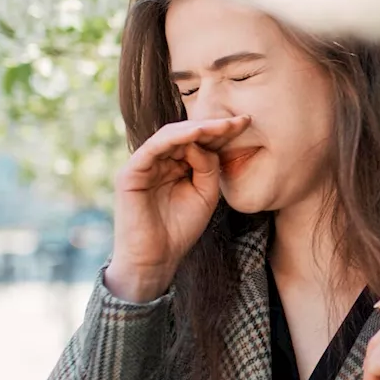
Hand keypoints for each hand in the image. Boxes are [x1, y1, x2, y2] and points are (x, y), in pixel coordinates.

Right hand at [104, 116, 250, 301]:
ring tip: (223, 126)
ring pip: (171, 136)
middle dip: (215, 126)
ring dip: (199, 128)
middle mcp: (159, 162)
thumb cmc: (180, 229)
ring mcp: (144, 165)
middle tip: (242, 120)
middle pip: (187, 134)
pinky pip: (154, 147)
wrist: (157, 259)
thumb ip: (208, 167)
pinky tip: (198, 133)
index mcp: (177, 166)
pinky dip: (176, 138)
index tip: (248, 123)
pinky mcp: (131, 173)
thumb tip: (206, 143)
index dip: (223, 132)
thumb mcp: (206, 194)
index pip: (200, 142)